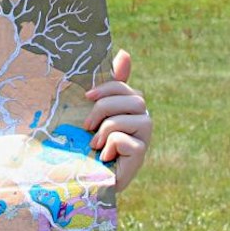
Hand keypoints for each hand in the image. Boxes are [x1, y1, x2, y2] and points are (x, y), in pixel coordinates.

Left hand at [86, 49, 151, 192]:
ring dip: (106, 130)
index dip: (107, 87)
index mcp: (129, 106)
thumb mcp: (91, 112)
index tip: (87, 96)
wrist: (85, 178)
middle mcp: (141, 119)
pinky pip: (126, 140)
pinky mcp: (141, 154)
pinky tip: (106, 158)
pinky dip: (110, 147)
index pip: (125, 86)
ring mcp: (144, 137)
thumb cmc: (87, 143)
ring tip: (95, 145)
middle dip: (104, 109)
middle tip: (86, 127)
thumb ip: (107, 86)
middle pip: (132, 99)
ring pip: (130, 119)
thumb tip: (125, 52)